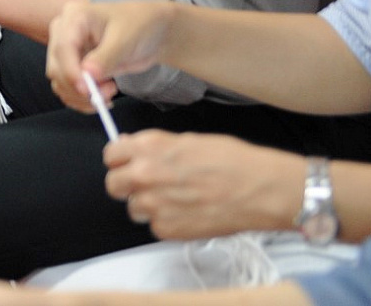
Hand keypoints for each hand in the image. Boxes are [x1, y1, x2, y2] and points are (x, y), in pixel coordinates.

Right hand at [45, 1, 177, 111]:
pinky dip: (82, 100)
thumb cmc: (139, 25)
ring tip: (110, 92)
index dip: (71, 71)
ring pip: (60, 82)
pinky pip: (67, 90)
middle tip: (107, 94)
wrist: (150, 32)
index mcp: (74, 17)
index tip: (86, 90)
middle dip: (79, 87)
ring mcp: (67, 51)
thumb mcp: (126, 39)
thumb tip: (88, 74)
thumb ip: (107, 56)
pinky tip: (103, 97)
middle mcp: (64, 33)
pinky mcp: (72, 67)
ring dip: (82, 96)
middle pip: (57, 67)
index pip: (63, 47)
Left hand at [104, 130, 303, 238]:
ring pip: (134, 208)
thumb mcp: (187, 140)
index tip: (128, 164)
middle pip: (113, 185)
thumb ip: (153, 147)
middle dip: (128, 185)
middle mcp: (144, 174)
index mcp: (148, 147)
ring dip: (149, 205)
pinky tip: (188, 213)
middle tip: (149, 185)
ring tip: (177, 200)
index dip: (120, 161)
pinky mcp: (167, 229)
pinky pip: (155, 227)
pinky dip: (167, 222)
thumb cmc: (232, 160)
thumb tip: (129, 148)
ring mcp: (153, 204)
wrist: (260, 189)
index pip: (110, 155)